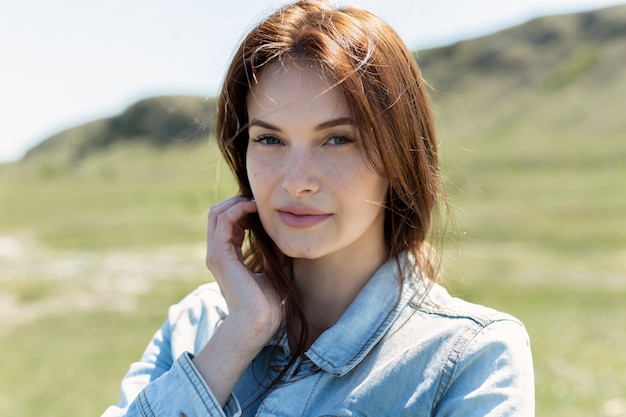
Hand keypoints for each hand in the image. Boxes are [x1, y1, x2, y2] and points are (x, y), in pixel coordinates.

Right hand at [205, 196, 281, 346]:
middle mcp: (218, 254)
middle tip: (259, 198)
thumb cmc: (266, 305)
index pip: (229, 224)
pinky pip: (223, 221)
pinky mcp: (219, 255)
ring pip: (216, 213)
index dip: (244, 210)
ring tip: (257, 200)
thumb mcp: (272, 271)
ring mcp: (216, 254)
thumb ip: (272, 255)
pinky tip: (254, 207)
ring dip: (236, 201)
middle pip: (218, 214)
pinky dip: (237, 209)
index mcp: (228, 258)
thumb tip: (284, 238)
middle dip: (237, 201)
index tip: (264, 205)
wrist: (257, 323)